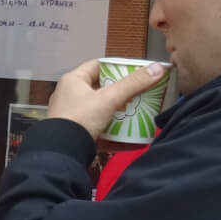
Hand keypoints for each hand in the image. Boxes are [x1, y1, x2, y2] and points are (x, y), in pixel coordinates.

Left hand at [46, 59, 167, 140]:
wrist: (62, 153)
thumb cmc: (79, 118)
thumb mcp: (108, 98)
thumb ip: (133, 84)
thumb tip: (158, 68)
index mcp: (73, 81)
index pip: (97, 66)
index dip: (116, 67)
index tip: (135, 73)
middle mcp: (70, 97)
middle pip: (102, 90)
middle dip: (122, 94)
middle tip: (141, 96)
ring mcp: (73, 117)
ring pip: (102, 112)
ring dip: (121, 115)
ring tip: (139, 115)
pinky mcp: (78, 135)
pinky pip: (101, 132)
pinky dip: (116, 135)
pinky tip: (133, 140)